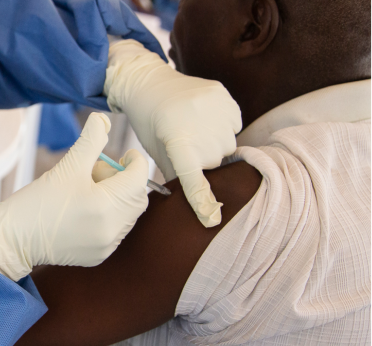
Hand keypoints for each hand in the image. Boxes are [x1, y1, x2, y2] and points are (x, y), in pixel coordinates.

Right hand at [0, 113, 148, 281]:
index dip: (135, 162)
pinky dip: (109, 216)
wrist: (13, 239)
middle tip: (99, 172)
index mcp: (106, 205)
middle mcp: (111, 229)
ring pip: (128, 214)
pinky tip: (84, 210)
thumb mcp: (66, 166)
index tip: (125, 155)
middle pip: (137, 198)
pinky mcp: (99, 255)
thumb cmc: (37, 202)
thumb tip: (102, 119)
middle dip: (126, 181)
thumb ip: (90, 140)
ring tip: (88, 192)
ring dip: (117, 199)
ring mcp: (106, 245)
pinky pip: (116, 230)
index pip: (139, 178)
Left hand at [104, 40, 241, 226]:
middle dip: (204, 161)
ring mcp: (215, 108)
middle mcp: (199, 125)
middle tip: (186, 145)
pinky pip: (234, 124)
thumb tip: (198, 200)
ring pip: (228, 145)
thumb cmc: (151, 124)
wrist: (151, 85)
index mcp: (177, 141)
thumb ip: (177, 174)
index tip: (211, 219)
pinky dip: (223, 127)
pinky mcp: (224, 97)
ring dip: (215, 145)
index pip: (194, 178)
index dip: (202, 200)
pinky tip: (204, 119)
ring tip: (194, 130)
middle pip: (216, 162)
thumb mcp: (157, 151)